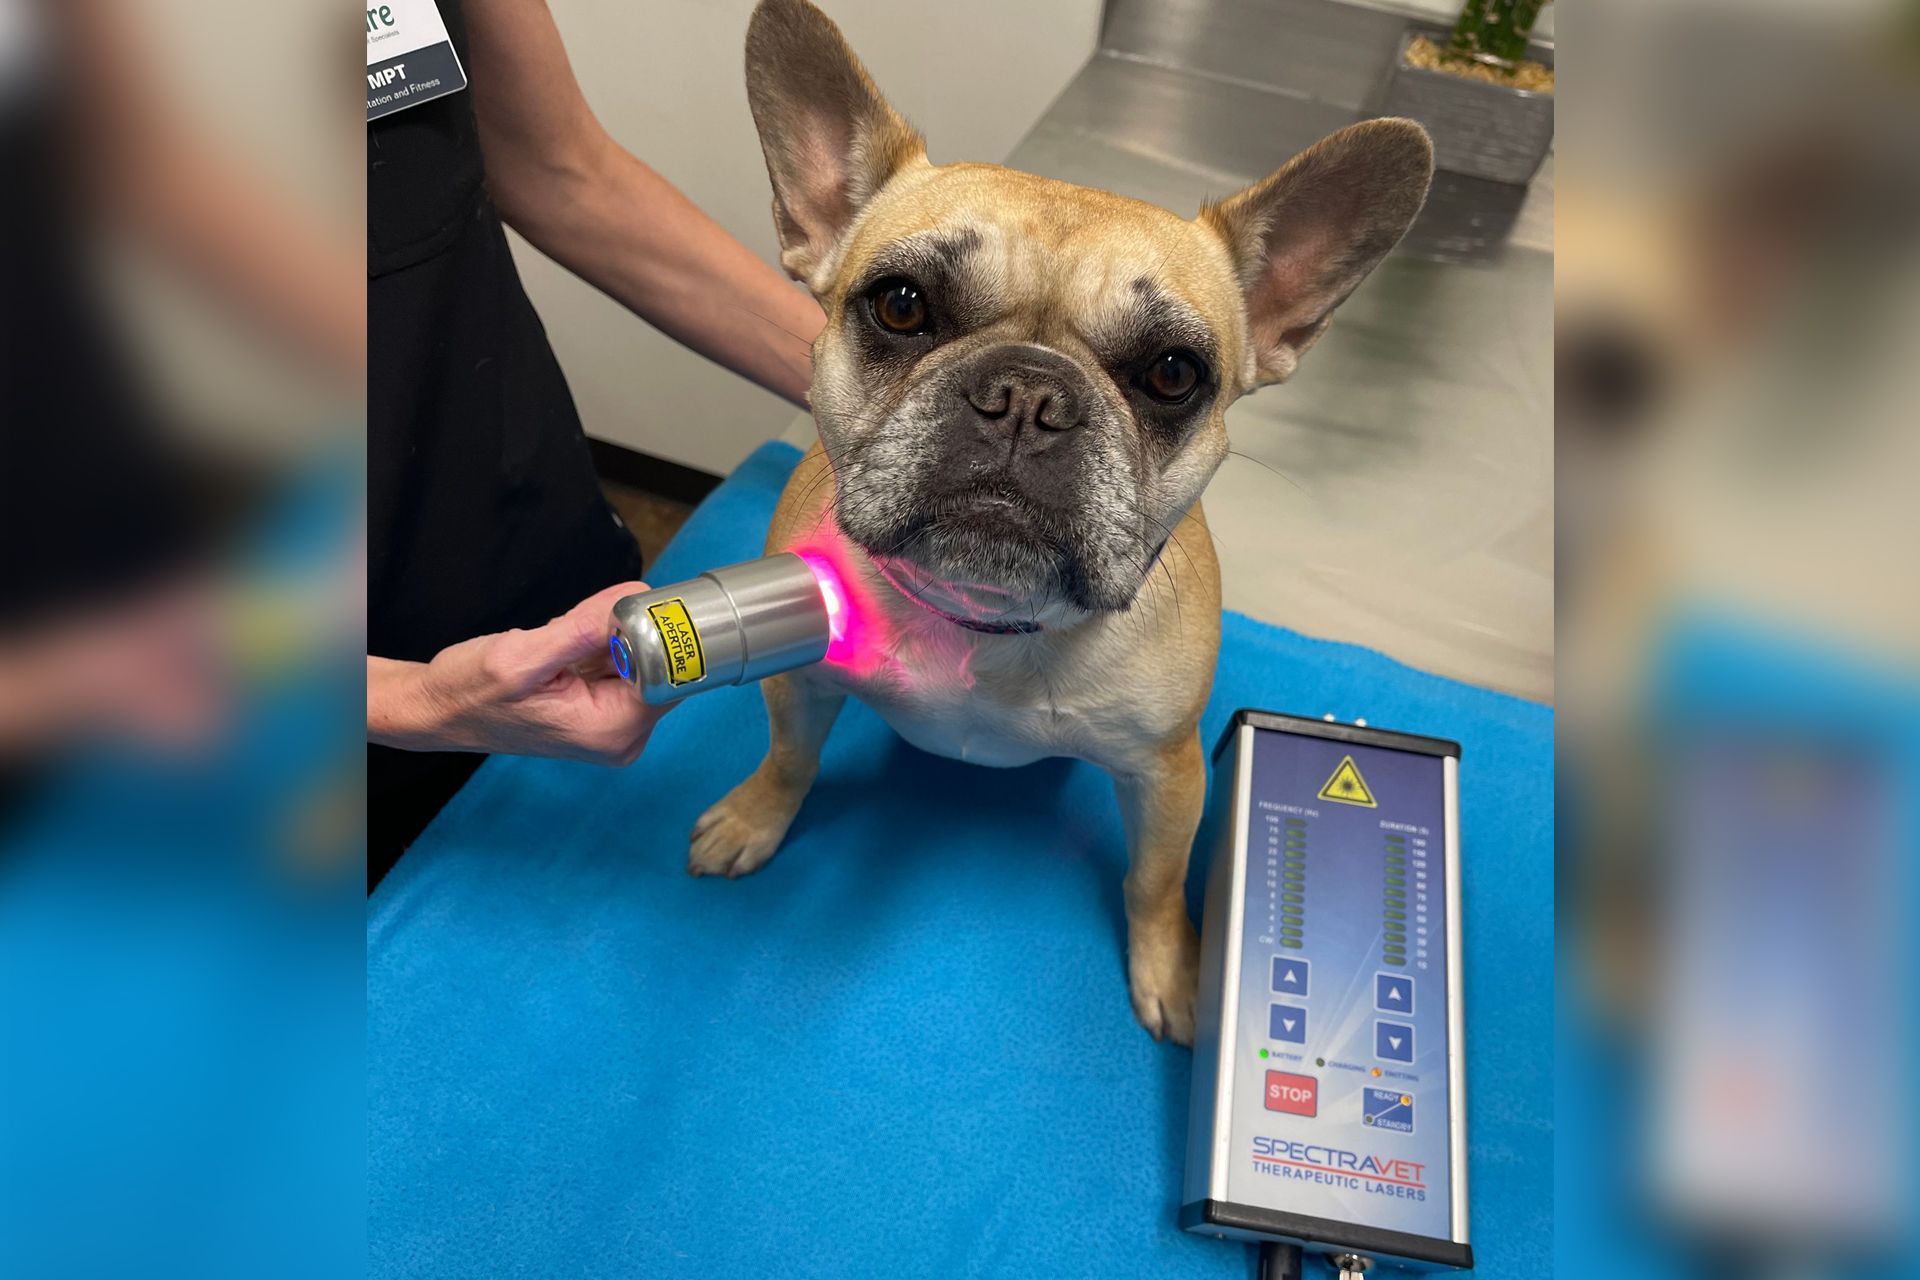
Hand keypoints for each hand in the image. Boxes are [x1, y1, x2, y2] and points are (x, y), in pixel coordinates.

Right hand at [368, 582, 669, 764]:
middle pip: (662, 666)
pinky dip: (597, 648)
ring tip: (561, 643)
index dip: (657, 634)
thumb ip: (583, 630)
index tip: (623, 611)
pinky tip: (563, 652)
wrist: (438, 710)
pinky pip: (619, 666)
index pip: (672, 673)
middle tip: (578, 627)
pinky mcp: (603, 711)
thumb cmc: (469, 691)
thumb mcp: (521, 657)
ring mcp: (614, 726)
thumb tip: (634, 600)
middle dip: (625, 634)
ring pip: (639, 661)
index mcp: (612, 729)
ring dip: (606, 640)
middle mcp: (623, 735)